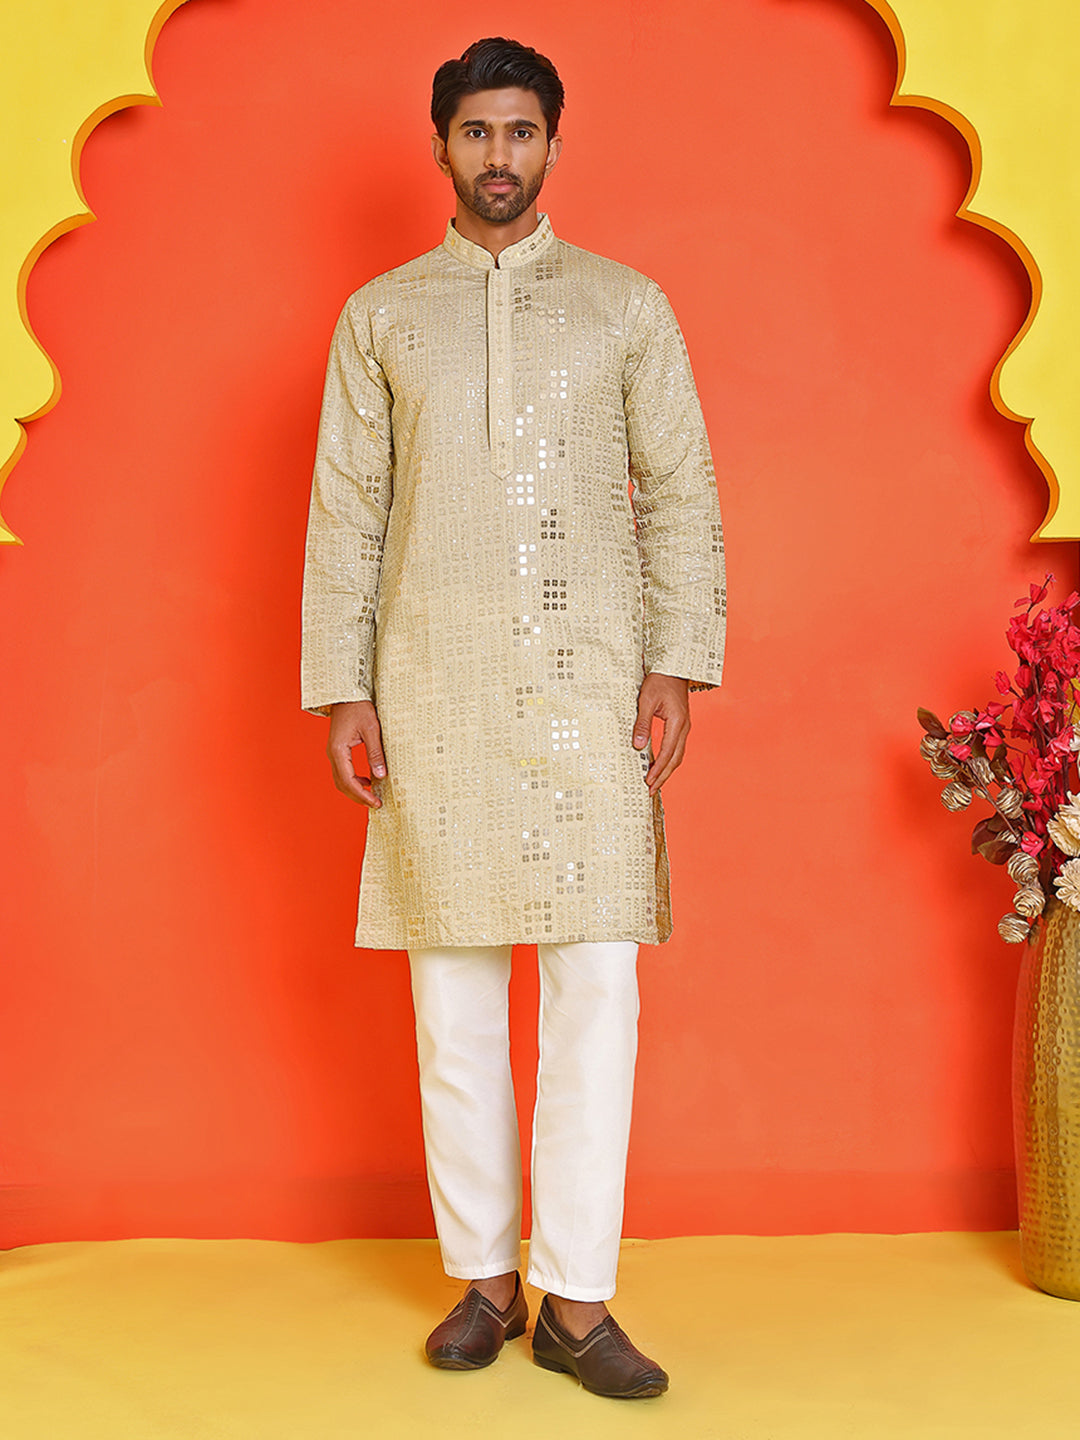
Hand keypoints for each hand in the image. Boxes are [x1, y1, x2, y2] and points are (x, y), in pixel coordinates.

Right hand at [327, 700, 386, 807]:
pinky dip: (353, 780)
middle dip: (358, 797)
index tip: (376, 802)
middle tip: (376, 804)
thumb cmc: (359, 708)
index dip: (362, 795)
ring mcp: (334, 752)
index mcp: (339, 750)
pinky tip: (367, 780)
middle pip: (342, 784)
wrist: (346, 694)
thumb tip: (381, 775)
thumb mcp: (372, 729)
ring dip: (355, 790)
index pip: (349, 781)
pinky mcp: (338, 750)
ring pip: (341, 780)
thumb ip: (375, 753)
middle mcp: (333, 754)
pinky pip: (343, 771)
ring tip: (372, 796)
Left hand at [632, 673, 689, 795]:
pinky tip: (660, 765)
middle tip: (651, 790)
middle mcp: (684, 727)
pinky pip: (676, 747)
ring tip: (655, 783)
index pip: (668, 752)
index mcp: (677, 723)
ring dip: (667, 770)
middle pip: (676, 759)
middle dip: (663, 776)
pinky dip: (669, 760)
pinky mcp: (680, 725)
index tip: (648, 781)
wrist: (673, 668)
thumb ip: (642, 724)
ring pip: (678, 755)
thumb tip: (638, 746)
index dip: (658, 769)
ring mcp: (684, 727)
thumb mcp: (646, 701)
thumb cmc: (659, 681)